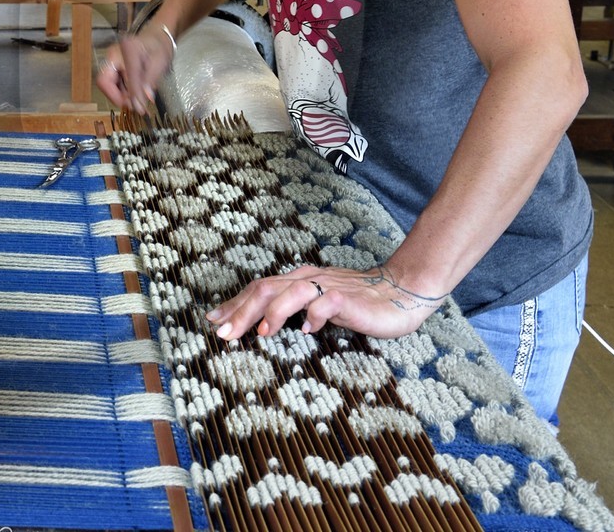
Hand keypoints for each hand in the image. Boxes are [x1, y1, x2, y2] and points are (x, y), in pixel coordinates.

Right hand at [96, 24, 177, 112]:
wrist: (157, 37)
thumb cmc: (160, 47)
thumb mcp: (159, 63)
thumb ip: (149, 82)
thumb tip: (142, 101)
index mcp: (126, 50)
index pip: (121, 77)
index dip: (125, 96)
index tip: (137, 108)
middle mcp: (114, 54)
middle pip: (104, 81)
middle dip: (117, 96)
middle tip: (134, 104)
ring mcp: (111, 59)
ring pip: (107, 84)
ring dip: (121, 94)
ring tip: (138, 96)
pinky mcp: (113, 65)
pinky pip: (112, 83)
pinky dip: (122, 91)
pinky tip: (134, 90)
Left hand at [205, 265, 442, 340]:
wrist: (401, 291)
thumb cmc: (358, 301)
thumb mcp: (318, 304)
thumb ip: (292, 309)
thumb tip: (260, 325)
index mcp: (298, 280)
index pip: (258, 288)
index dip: (234, 303)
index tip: (212, 320)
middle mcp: (308, 279)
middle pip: (267, 289)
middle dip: (241, 311)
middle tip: (222, 332)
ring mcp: (328, 287)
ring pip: (291, 292)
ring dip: (272, 312)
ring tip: (259, 333)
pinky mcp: (348, 298)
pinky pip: (327, 303)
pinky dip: (314, 315)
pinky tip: (308, 330)